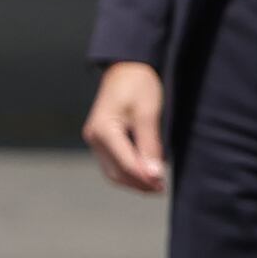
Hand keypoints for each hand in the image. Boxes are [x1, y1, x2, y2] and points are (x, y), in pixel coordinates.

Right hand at [83, 61, 166, 193]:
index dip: (144, 177)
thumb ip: (149, 145)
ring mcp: (95, 140)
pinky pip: (113, 163)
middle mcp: (94, 138)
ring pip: (113, 172)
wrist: (125, 68)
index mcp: (104, 130)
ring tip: (155, 185)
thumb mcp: (148, 114)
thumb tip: (154, 174)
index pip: (125, 163)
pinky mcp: (101, 140)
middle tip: (161, 189)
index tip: (162, 185)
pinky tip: (144, 173)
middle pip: (116, 172)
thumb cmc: (137, 85)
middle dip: (139, 183)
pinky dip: (128, 171)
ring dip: (133, 181)